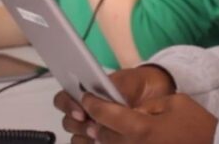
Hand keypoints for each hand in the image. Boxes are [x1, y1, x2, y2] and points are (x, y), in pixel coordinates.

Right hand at [54, 66, 177, 141]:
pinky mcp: (102, 139)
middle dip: (78, 125)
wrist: (154, 93)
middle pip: (68, 122)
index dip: (68, 106)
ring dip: (85, 138)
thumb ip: (113, 88)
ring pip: (77, 137)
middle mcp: (85, 111)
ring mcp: (93, 127)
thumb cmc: (136, 85)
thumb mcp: (127, 81)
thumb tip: (104, 98)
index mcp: (85, 93)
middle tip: (93, 127)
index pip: (63, 99)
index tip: (82, 112)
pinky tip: (102, 143)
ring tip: (99, 136)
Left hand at [82, 92, 217, 143]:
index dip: (93, 104)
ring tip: (100, 128)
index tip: (87, 98)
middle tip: (90, 112)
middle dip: (96, 122)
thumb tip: (130, 112)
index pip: (106, 115)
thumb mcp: (173, 103)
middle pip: (103, 134)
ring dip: (103, 138)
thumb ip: (147, 106)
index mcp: (141, 127)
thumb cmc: (197, 125)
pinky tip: (117, 138)